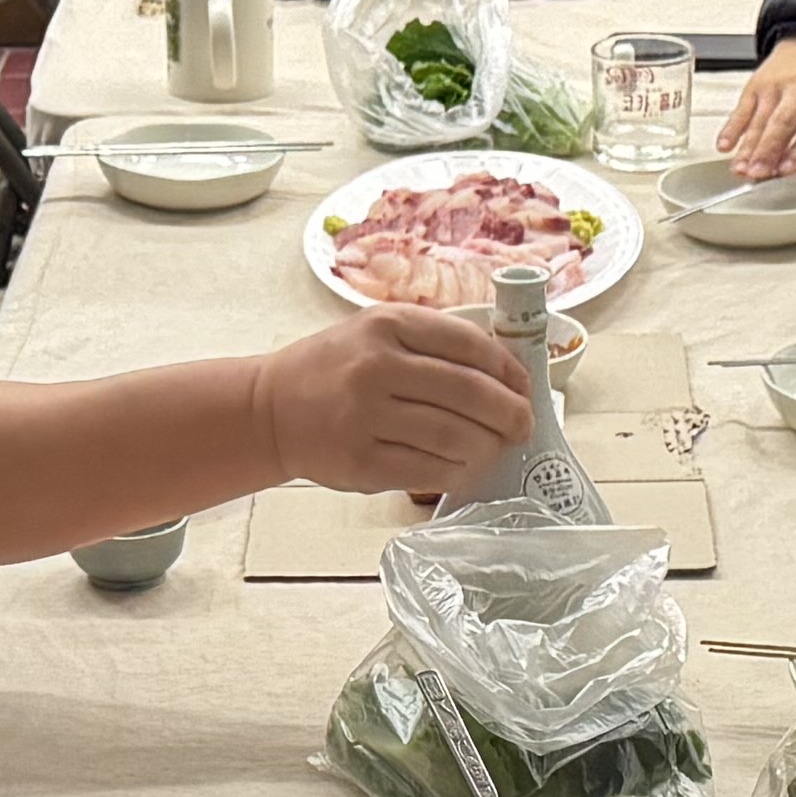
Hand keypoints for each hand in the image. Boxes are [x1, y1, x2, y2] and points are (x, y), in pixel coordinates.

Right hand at [253, 306, 527, 494]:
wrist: (271, 409)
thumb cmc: (334, 369)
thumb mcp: (376, 332)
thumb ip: (432, 342)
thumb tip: (505, 372)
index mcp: (388, 325)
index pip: (470, 345)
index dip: (509, 370)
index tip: (524, 387)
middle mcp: (376, 367)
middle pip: (470, 393)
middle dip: (510, 413)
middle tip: (524, 426)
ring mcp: (366, 417)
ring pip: (454, 436)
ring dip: (488, 446)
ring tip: (495, 448)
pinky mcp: (361, 463)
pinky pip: (428, 470)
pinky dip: (457, 471)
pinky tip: (463, 467)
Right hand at [722, 40, 795, 175]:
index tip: (787, 170)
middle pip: (784, 122)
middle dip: (769, 149)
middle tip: (759, 173)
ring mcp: (778, 87)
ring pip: (760, 119)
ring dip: (748, 146)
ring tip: (741, 170)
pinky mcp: (756, 85)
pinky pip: (741, 109)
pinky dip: (731, 129)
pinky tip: (725, 147)